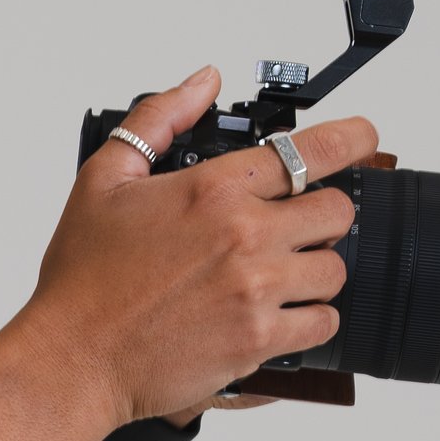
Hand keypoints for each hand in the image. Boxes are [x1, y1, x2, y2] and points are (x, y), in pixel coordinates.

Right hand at [28, 65, 370, 427]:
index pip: (310, 152)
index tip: (366, 138)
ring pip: (334, 270)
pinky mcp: (259, 340)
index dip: (352, 140)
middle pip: (336, 212)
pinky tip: (277, 315)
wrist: (73, 359)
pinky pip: (323, 323)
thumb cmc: (84, 279)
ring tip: (278, 277)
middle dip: (320, 216)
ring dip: (315, 270)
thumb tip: (203, 81)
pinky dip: (309, 320)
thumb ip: (160, 119)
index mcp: (213, 189)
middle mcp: (244, 236)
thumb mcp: (105, 180)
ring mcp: (256, 291)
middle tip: (293, 228)